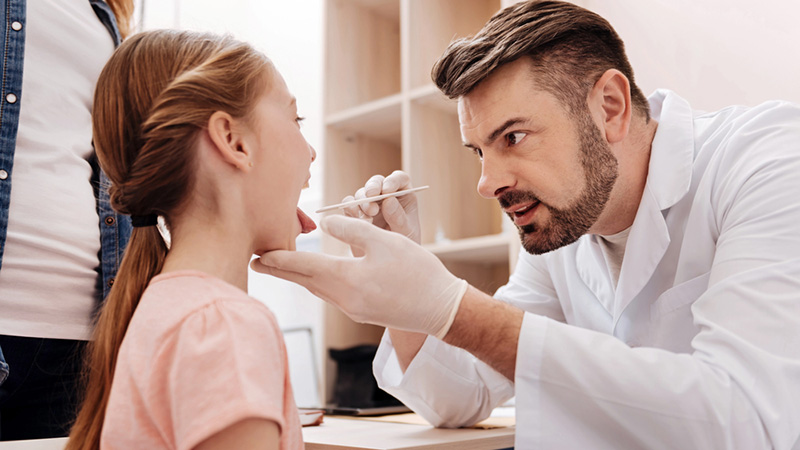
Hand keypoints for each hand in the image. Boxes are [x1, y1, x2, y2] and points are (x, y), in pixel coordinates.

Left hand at [251, 215, 467, 338]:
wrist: (441, 309)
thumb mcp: (385, 242)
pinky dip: (315, 282)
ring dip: (297, 276)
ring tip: (279, 266)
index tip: (256, 254)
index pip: (304, 266)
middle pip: (304, 281)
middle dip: (279, 270)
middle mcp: (343, 298)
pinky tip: (314, 277)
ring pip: (316, 288)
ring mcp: (352, 308)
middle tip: (254, 262)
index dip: (279, 258)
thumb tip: (325, 223)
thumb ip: (352, 229)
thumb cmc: (417, 272)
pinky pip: (330, 294)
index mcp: (346, 279)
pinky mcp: (362, 311)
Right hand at [343, 170, 420, 244]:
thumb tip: (388, 200)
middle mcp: (385, 196)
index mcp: (403, 196)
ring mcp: (369, 203)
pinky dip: (350, 209)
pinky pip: (348, 204)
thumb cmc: (404, 246)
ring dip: (362, 201)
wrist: (389, 263)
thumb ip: (399, 217)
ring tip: (368, 217)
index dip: (392, 180)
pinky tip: (358, 220)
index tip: (387, 190)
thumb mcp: (407, 233)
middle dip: (372, 188)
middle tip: (372, 199)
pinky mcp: (355, 213)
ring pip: (361, 193)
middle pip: (376, 182)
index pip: (398, 179)